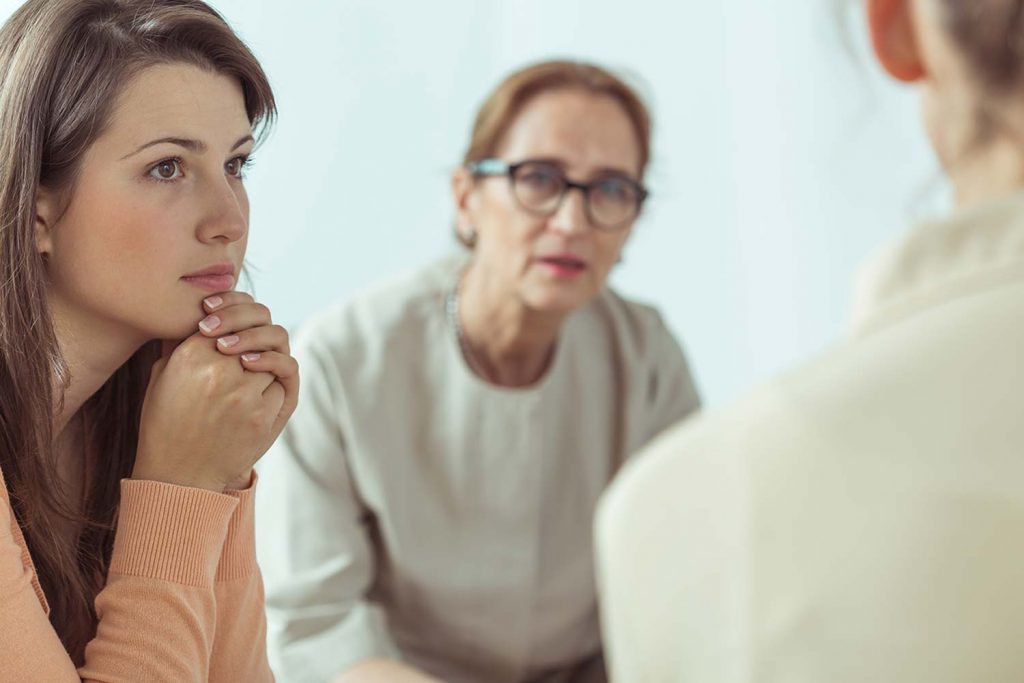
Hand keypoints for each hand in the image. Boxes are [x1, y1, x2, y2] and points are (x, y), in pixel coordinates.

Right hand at [133, 294, 298, 491]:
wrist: (178, 474)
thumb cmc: (166, 422)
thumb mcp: (161, 376)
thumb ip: (182, 343)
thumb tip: (207, 312)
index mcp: (190, 355)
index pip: (231, 314)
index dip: (239, 313)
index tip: (234, 325)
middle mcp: (218, 370)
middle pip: (260, 330)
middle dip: (259, 333)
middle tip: (252, 342)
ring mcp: (244, 394)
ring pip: (275, 355)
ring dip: (268, 360)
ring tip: (254, 368)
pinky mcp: (263, 416)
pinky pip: (284, 382)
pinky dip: (278, 380)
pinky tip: (262, 386)